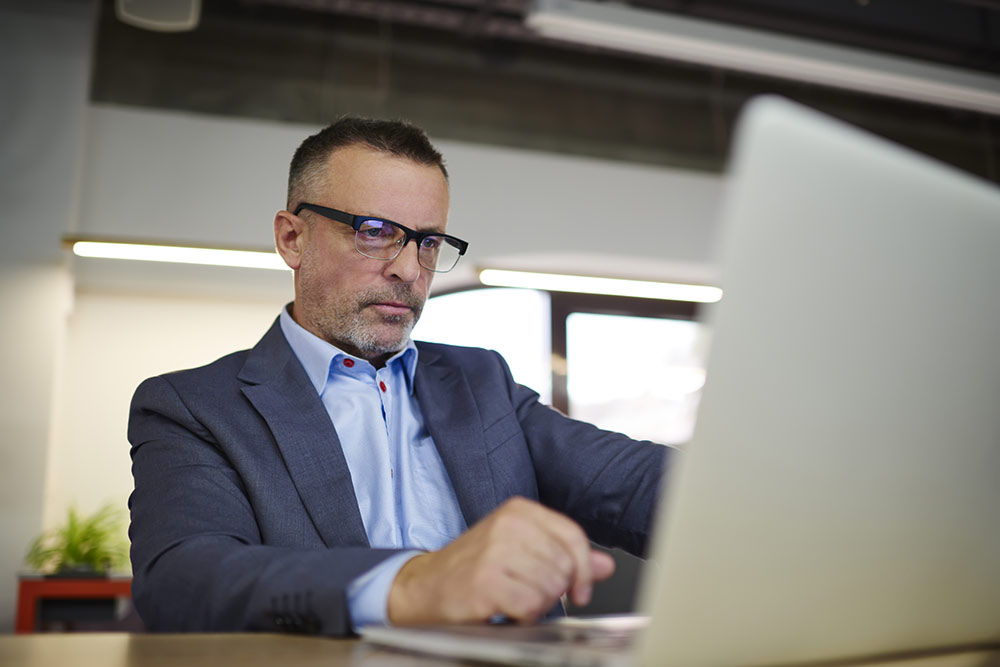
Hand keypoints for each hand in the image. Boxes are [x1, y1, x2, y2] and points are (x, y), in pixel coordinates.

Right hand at [386, 496, 614, 624]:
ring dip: (536, 605)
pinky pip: (530, 606)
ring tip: (512, 599)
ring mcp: (496, 551)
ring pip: (550, 587)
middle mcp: (508, 524)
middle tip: (527, 593)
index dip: (584, 569)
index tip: (580, 590)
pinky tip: (505, 610)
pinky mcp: (486, 581)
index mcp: (519, 510)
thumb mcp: (521, 552)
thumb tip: (607, 565)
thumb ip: (565, 557)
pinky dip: (523, 617)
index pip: (573, 536)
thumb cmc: (473, 569)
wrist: (423, 587)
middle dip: (554, 591)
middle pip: (565, 566)